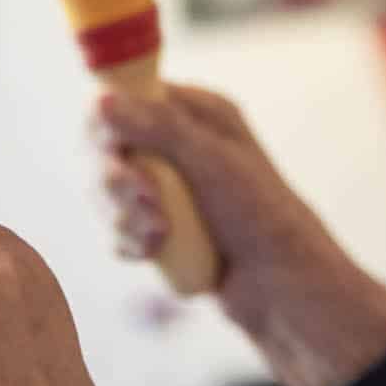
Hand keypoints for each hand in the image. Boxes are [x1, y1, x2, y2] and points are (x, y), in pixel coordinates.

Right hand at [94, 84, 385, 385]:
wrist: (283, 288)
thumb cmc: (261, 215)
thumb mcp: (211, 161)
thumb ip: (156, 127)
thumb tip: (101, 101)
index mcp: (195, 113)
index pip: (127, 97)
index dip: (107, 122)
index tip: (111, 148)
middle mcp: (177, 144)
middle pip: (107, 147)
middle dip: (116, 180)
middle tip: (143, 200)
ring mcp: (166, 187)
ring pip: (107, 191)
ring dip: (123, 215)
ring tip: (158, 236)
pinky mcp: (158, 226)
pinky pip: (116, 226)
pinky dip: (127, 240)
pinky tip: (152, 253)